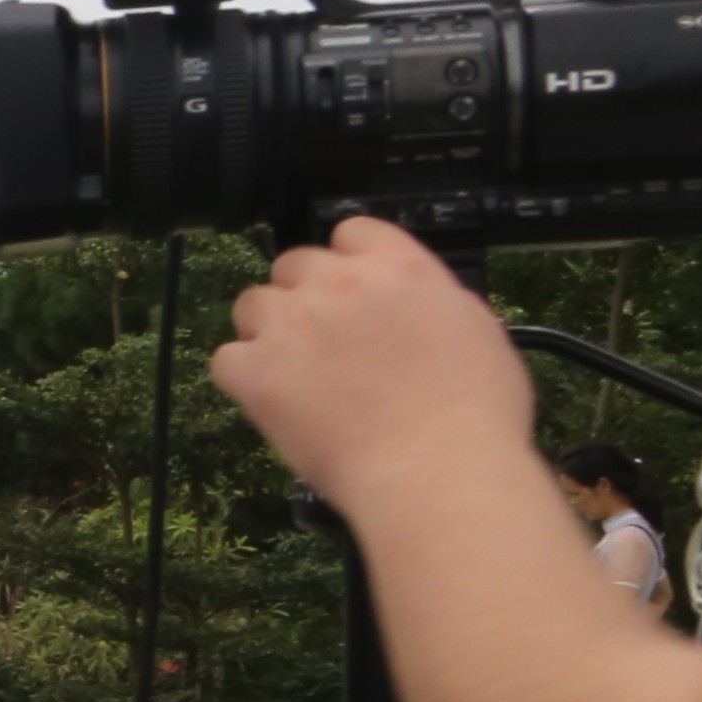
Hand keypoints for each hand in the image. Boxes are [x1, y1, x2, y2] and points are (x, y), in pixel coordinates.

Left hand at [210, 215, 538, 521]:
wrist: (437, 469)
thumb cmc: (473, 415)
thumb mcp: (475, 331)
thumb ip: (429, 301)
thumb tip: (409, 302)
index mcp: (399, 267)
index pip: (353, 231)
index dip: (349, 262)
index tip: (352, 292)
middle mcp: (339, 283)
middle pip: (295, 265)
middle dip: (305, 296)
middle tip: (324, 341)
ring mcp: (291, 325)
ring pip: (253, 304)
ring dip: (269, 331)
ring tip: (297, 372)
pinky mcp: (256, 372)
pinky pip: (226, 359)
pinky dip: (243, 378)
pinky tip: (272, 400)